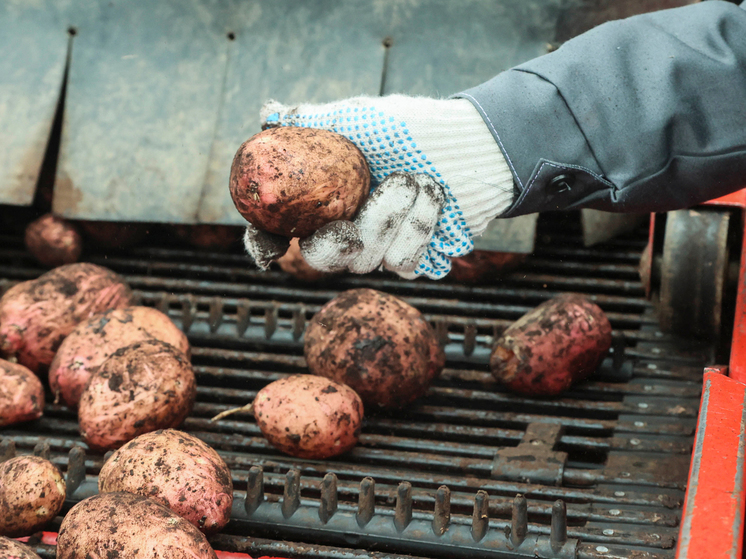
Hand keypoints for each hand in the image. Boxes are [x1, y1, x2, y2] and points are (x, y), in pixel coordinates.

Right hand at [251, 95, 514, 278]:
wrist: (471, 143)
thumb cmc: (412, 128)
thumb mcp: (358, 118)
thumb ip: (314, 121)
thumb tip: (269, 115)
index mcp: (324, 200)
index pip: (281, 232)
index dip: (265, 243)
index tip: (268, 245)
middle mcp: (348, 230)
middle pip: (321, 259)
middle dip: (334, 244)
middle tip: (347, 228)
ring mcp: (381, 248)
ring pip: (365, 259)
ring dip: (389, 216)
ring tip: (413, 178)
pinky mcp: (415, 258)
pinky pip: (403, 260)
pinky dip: (419, 225)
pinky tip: (432, 194)